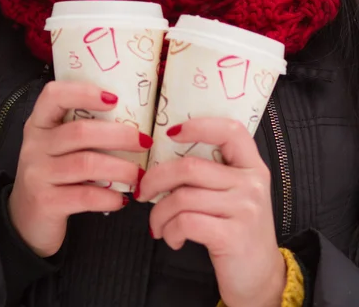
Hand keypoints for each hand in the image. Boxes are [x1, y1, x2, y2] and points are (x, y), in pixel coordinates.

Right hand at [9, 81, 149, 257]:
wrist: (25, 220)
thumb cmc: (54, 174)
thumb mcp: (58, 146)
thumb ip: (84, 130)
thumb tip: (135, 119)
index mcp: (40, 123)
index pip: (54, 95)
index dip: (84, 92)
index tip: (114, 99)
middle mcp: (35, 145)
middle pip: (80, 131)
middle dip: (120, 135)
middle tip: (145, 142)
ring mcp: (37, 174)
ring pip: (86, 164)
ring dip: (120, 168)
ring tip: (139, 175)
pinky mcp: (45, 202)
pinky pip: (84, 196)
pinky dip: (109, 197)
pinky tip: (122, 199)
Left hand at [136, 118, 285, 306]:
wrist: (262, 279)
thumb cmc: (238, 231)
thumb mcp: (236, 195)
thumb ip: (214, 174)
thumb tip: (164, 158)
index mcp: (252, 167)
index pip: (231, 131)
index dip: (199, 126)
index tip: (171, 133)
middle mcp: (252, 183)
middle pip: (190, 167)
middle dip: (156, 178)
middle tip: (143, 192)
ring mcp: (244, 209)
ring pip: (182, 197)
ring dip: (160, 213)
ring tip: (159, 226)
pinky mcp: (233, 236)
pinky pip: (185, 222)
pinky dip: (170, 231)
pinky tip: (173, 239)